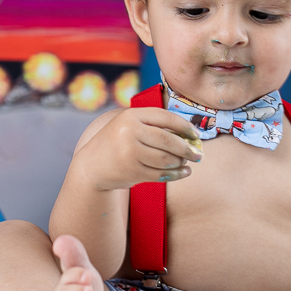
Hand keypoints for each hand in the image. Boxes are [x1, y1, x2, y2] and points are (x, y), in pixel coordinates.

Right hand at [75, 107, 202, 190]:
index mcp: (130, 116)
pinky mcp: (132, 171)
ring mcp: (130, 153)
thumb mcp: (128, 126)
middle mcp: (129, 132)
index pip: (165, 118)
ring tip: (188, 163)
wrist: (91, 166)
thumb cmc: (116, 143)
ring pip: (166, 159)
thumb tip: (189, 135)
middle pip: (168, 140)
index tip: (196, 135)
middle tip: (198, 154)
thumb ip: (152, 125)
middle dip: (187, 148)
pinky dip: (176, 174)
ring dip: (181, 162)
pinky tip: (183, 172)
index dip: (184, 126)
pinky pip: (161, 174)